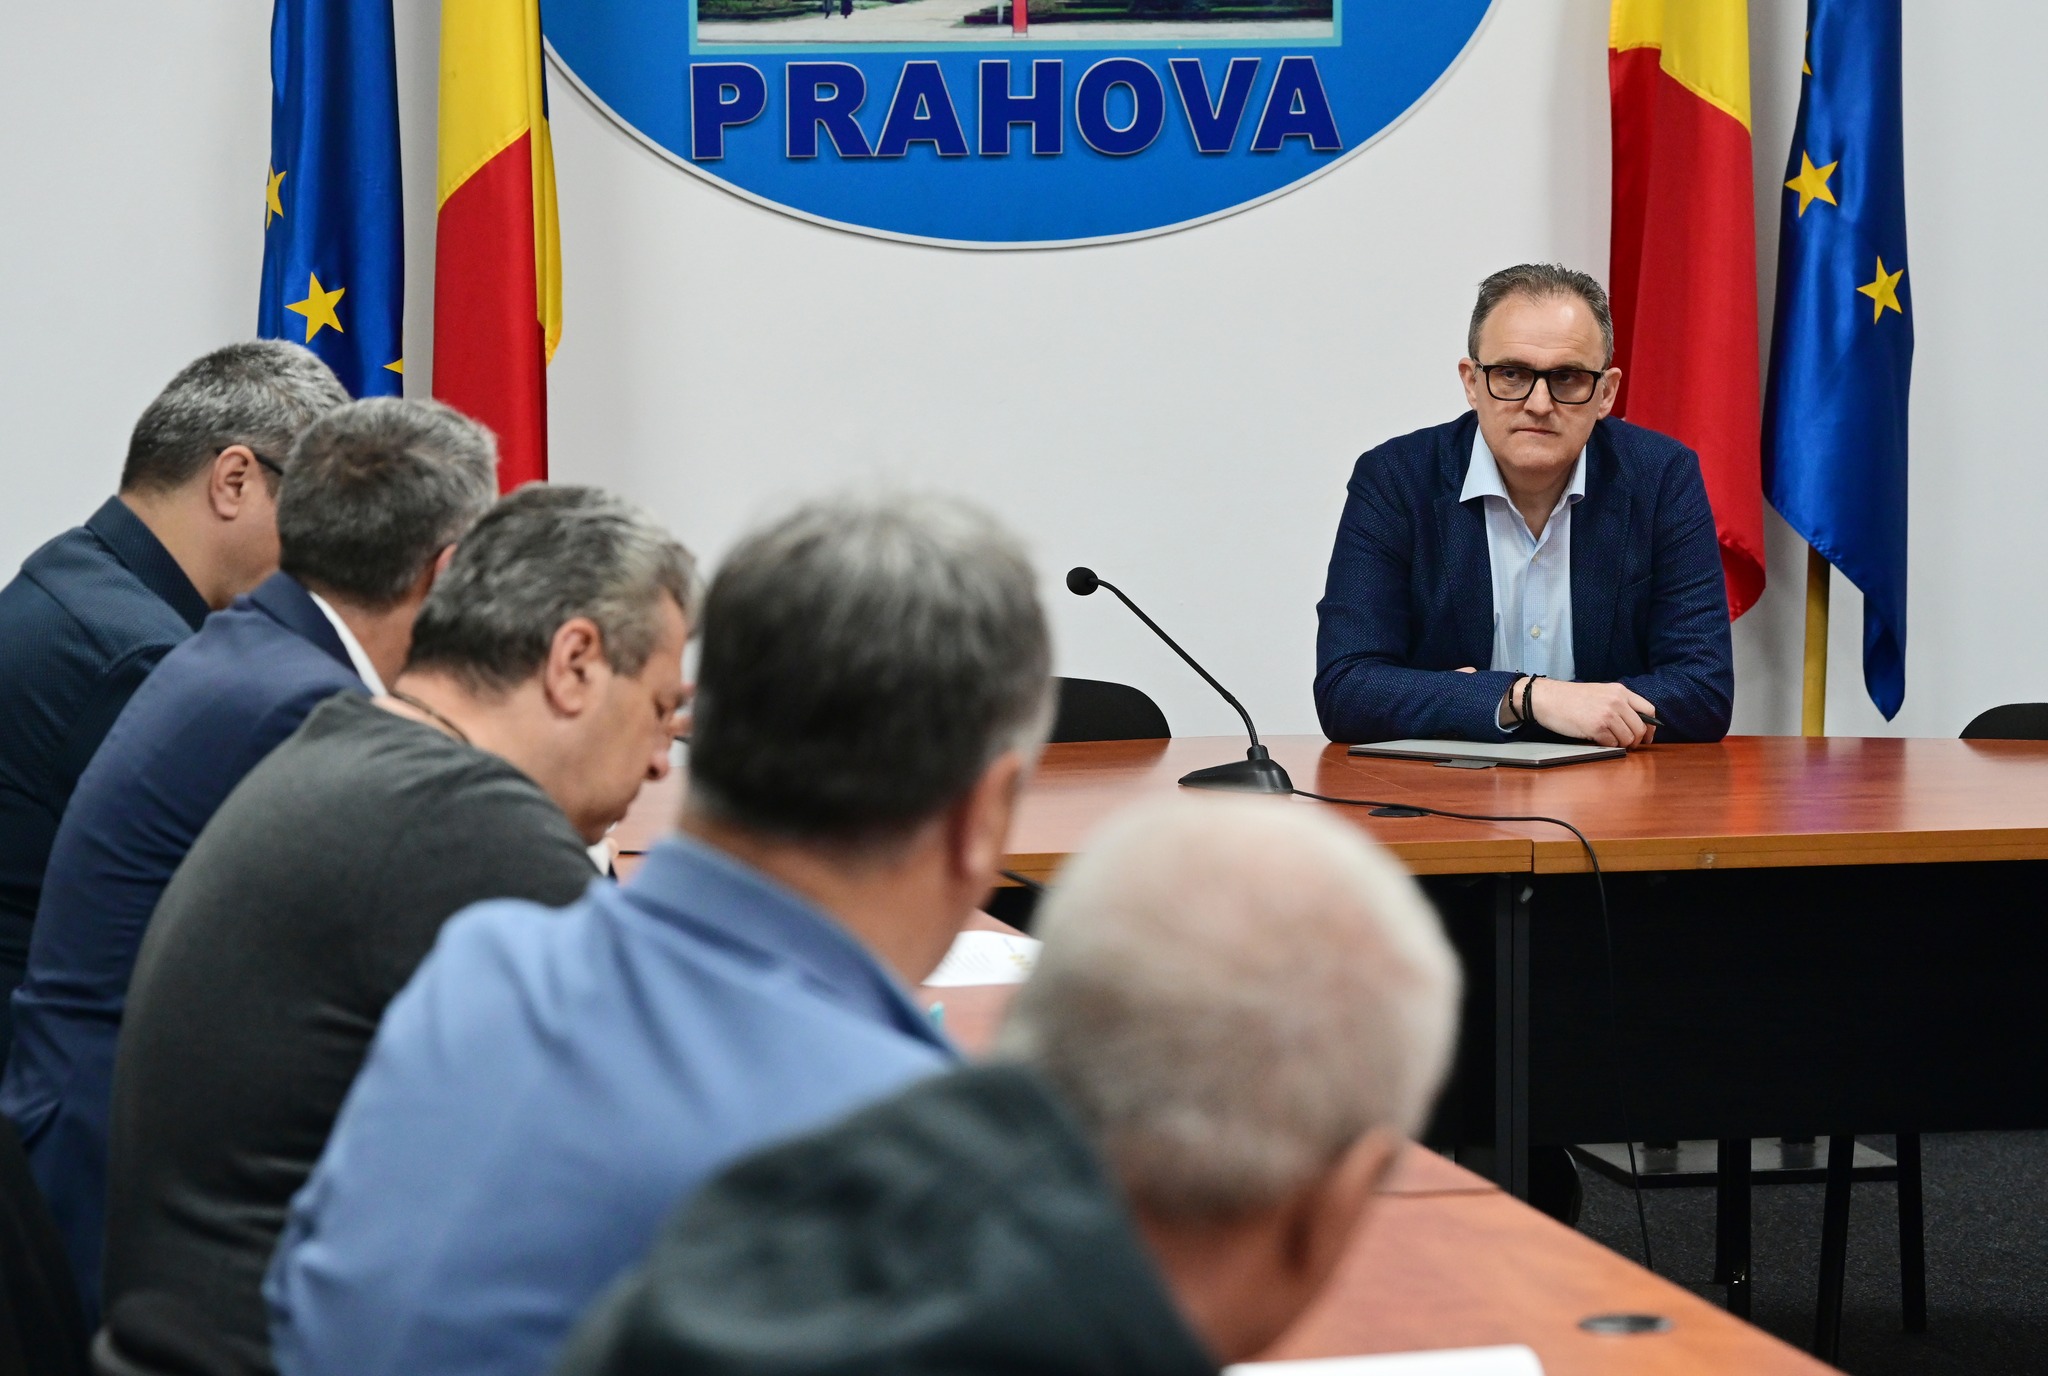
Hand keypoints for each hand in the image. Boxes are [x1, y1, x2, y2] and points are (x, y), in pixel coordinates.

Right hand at [1527, 679, 1657, 746]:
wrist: (1547, 698)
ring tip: (1609, 741)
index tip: (1647, 736)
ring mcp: (1607, 714)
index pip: (1649, 710)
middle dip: (1636, 740)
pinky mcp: (1597, 728)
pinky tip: (1597, 740)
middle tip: (1627, 745)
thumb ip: (1618, 703)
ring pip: (1628, 738)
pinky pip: (1612, 744)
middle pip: (1641, 728)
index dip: (1651, 727)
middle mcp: (1617, 702)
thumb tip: (1635, 723)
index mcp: (1620, 691)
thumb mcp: (1600, 692)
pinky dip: (1607, 746)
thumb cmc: (1570, 698)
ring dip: (1621, 744)